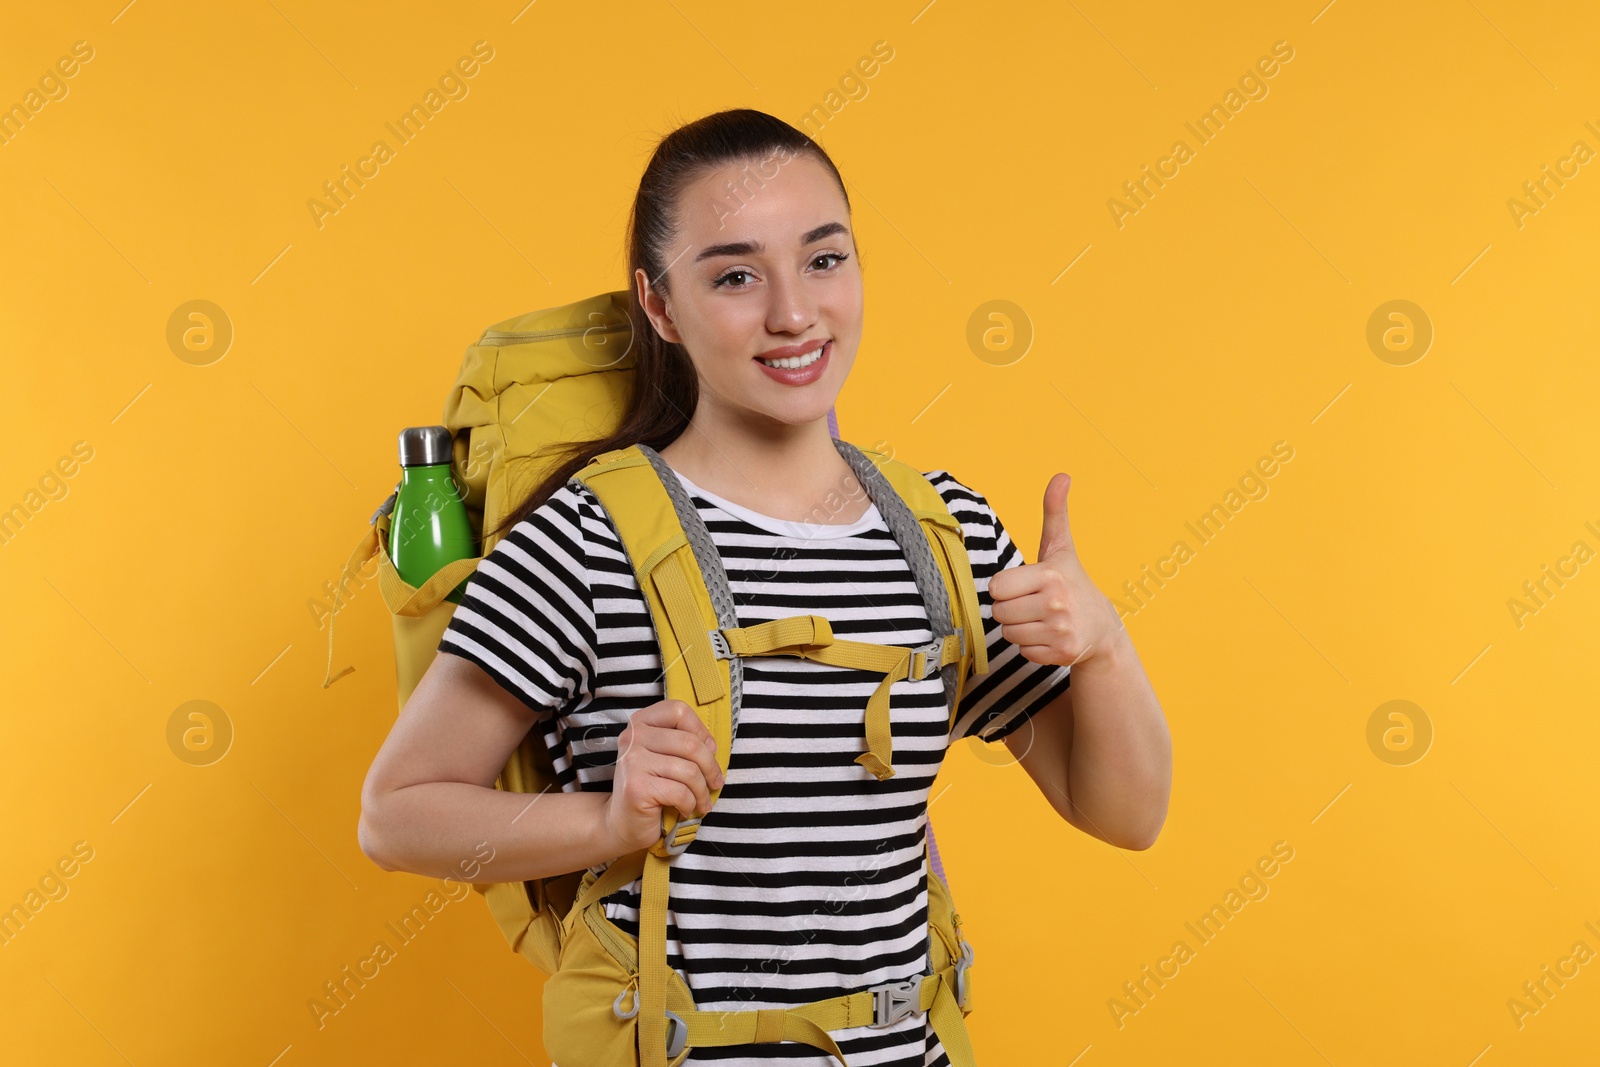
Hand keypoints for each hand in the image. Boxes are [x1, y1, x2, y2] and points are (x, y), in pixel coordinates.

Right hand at [604, 699, 725, 853]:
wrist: (622, 822)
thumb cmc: (651, 787)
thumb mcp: (665, 756)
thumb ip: (683, 742)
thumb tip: (711, 745)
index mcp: (640, 722)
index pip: (678, 711)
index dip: (700, 729)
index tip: (710, 750)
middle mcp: (633, 737)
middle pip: (690, 743)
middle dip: (710, 767)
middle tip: (715, 782)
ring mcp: (632, 761)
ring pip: (689, 770)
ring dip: (702, 791)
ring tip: (702, 801)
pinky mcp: (636, 787)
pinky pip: (681, 792)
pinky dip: (690, 804)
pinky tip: (685, 810)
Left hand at [989, 473, 1121, 668]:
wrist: (1102, 628)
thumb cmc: (1072, 583)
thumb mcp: (1061, 548)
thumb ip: (1055, 513)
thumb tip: (1062, 475)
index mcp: (1050, 575)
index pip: (996, 587)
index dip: (1006, 587)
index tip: (1025, 585)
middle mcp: (1057, 603)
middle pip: (999, 612)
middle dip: (1011, 609)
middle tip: (1032, 603)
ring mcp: (1061, 631)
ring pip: (1008, 633)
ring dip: (1019, 628)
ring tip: (1041, 619)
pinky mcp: (1062, 654)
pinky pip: (1022, 651)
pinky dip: (1031, 646)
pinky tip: (1049, 636)